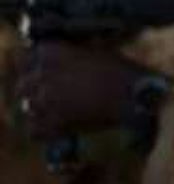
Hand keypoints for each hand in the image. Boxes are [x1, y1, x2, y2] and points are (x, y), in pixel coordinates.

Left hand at [17, 42, 145, 139]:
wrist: (139, 96)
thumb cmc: (124, 73)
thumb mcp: (95, 53)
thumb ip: (73, 57)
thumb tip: (67, 66)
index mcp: (51, 51)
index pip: (27, 60)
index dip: (37, 70)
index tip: (46, 77)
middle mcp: (42, 73)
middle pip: (24, 86)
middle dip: (35, 92)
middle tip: (52, 98)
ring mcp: (45, 98)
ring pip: (29, 107)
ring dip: (41, 111)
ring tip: (58, 115)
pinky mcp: (54, 121)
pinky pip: (36, 130)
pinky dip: (44, 132)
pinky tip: (58, 131)